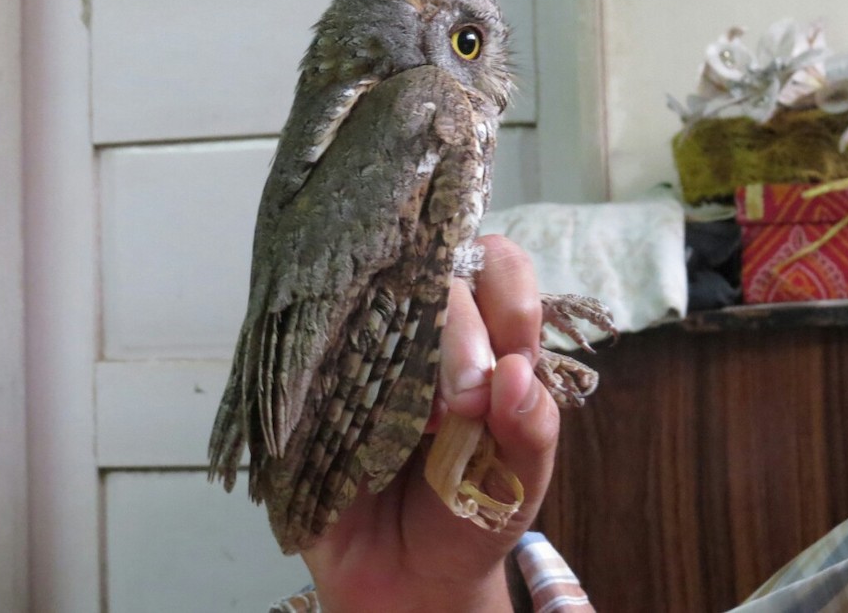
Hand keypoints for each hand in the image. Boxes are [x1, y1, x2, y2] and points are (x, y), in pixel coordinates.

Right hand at [301, 236, 557, 612]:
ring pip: (376, 302)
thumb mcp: (520, 478)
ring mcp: (367, 350)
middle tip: (464, 401)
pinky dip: (342, 369)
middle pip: (437, 278)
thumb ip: (532, 426)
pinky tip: (363, 411)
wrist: (407, 584)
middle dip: (462, 334)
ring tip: (421, 420)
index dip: (507, 296)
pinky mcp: (315, 385)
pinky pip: (318, 352)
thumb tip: (516, 374)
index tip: (512, 349)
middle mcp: (427, 330)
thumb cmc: (472, 517)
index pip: (498, 267)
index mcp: (488, 337)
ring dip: (405, 352)